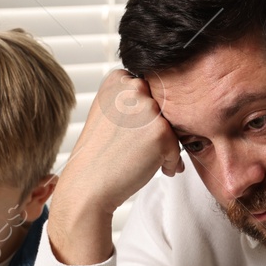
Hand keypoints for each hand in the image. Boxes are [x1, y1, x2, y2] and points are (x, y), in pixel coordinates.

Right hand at [49, 70, 184, 264]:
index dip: (143, 115)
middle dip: (156, 129)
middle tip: (137, 149)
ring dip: (165, 146)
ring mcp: (147, 108)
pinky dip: (169, 162)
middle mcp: (133, 87)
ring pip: (172, 127)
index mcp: (117, 80)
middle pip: (162, 108)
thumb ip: (131, 101)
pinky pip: (177, 147)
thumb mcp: (107, 113)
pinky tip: (152, 169)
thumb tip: (174, 103)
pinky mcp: (161, 131)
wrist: (88, 185)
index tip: (129, 132)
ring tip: (144, 161)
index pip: (148, 91)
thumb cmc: (99, 154)